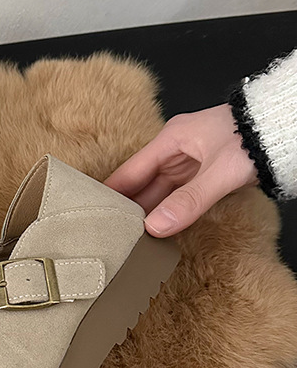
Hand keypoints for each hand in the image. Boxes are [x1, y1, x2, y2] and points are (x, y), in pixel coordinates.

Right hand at [105, 104, 257, 236]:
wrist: (288, 129)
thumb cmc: (254, 140)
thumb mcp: (220, 173)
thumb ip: (188, 202)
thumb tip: (154, 228)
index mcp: (170, 139)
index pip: (130, 171)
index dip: (110, 193)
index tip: (90, 213)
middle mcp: (175, 150)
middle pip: (142, 184)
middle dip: (128, 207)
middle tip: (110, 233)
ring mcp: (189, 162)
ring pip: (160, 192)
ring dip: (148, 213)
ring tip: (130, 238)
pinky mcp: (203, 173)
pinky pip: (177, 195)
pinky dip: (168, 211)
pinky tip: (158, 229)